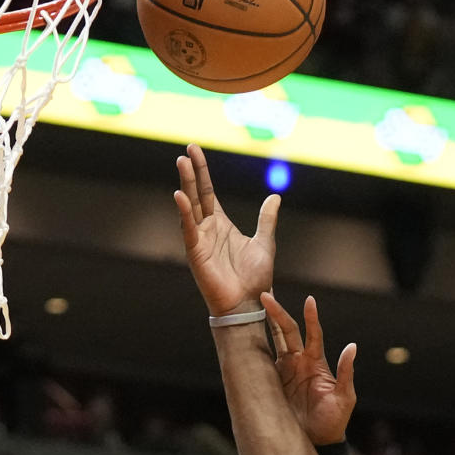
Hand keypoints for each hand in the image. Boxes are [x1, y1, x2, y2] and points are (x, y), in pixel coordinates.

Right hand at [174, 143, 279, 316]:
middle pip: (197, 194)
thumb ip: (266, 219)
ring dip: (186, 184)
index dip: (202, 172)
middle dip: (192, 171)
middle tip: (188, 149)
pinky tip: (179, 195)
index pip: (208, 192)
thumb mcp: (265, 242)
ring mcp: (199, 240)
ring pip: (190, 207)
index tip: (195, 151)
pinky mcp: (196, 253)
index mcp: (221, 224)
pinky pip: (188, 229)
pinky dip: (183, 213)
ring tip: (182, 163)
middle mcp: (207, 229)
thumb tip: (275, 196)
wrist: (249, 305)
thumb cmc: (255, 279)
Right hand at [263, 292, 356, 445]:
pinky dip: (252, 350)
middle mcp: (298, 363)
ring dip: (263, 326)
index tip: (309, 300)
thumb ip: (346, 372)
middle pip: (287, 333)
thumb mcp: (345, 397)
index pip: (313, 334)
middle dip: (277, 313)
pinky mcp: (271, 384)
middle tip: (265, 296)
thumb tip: (352, 347)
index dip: (310, 317)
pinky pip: (260, 363)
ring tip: (251, 308)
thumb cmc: (334, 421)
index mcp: (316, 363)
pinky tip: (243, 336)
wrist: (317, 442)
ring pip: (272, 343)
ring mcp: (284, 372)